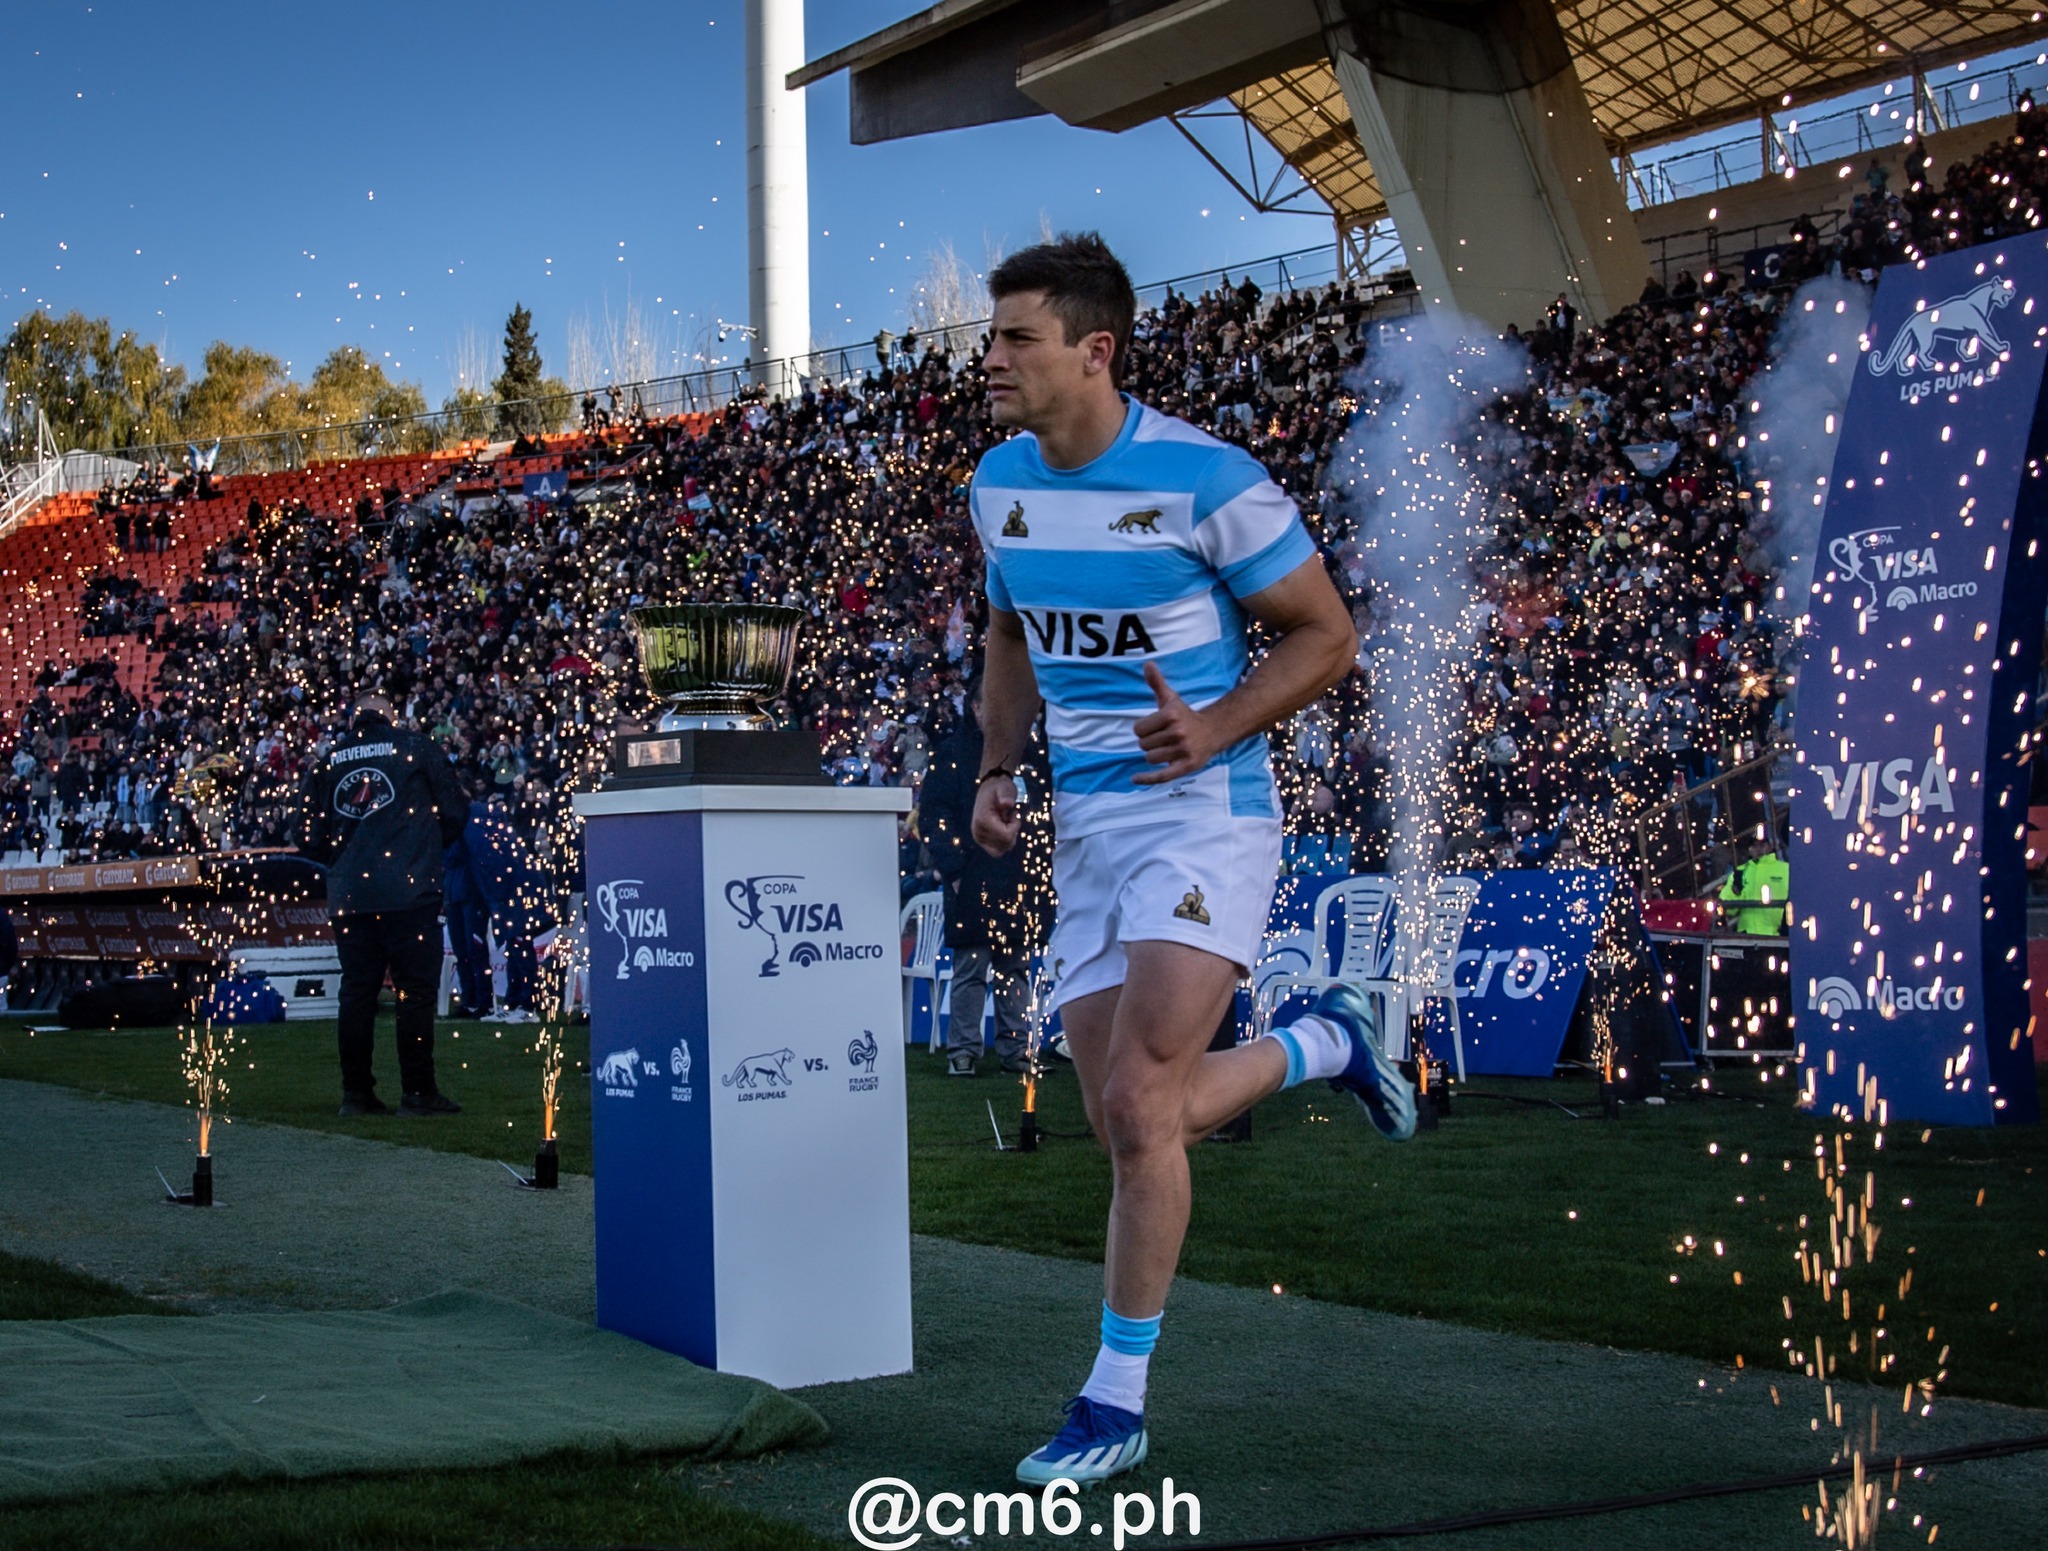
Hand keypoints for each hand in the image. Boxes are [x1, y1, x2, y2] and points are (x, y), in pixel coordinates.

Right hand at [971, 773, 1019, 855]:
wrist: (989, 788)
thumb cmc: (1000, 788)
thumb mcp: (1005, 788)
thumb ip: (1006, 795)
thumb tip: (1007, 803)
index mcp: (983, 820)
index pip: (1006, 836)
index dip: (1015, 826)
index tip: (1013, 813)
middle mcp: (978, 832)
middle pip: (1006, 845)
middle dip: (1012, 831)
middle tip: (1008, 816)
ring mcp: (978, 838)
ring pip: (1002, 850)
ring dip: (1009, 837)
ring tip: (1005, 821)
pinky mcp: (981, 841)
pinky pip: (997, 851)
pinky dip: (1004, 841)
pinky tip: (1003, 828)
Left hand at [1133, 662, 1220, 784]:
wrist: (1212, 732)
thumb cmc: (1185, 715)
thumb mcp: (1170, 698)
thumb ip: (1156, 682)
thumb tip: (1146, 664)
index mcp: (1172, 715)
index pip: (1138, 729)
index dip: (1143, 729)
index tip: (1155, 727)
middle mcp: (1178, 732)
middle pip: (1143, 745)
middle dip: (1149, 742)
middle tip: (1163, 738)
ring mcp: (1183, 750)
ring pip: (1150, 758)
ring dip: (1154, 755)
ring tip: (1166, 748)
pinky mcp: (1187, 766)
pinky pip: (1162, 776)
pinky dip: (1147, 779)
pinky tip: (1135, 779)